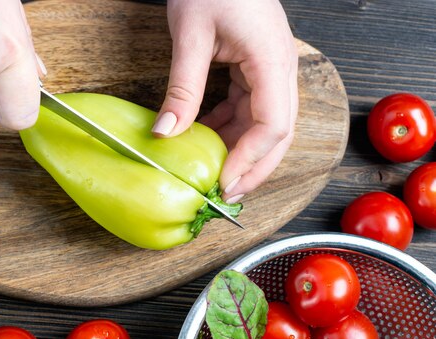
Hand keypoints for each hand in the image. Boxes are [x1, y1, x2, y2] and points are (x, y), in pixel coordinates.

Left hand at [154, 0, 297, 202]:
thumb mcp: (190, 35)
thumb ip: (182, 88)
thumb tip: (167, 134)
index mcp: (272, 62)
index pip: (273, 125)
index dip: (250, 160)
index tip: (223, 183)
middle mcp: (280, 70)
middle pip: (278, 134)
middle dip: (254, 167)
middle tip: (225, 194)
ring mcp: (271, 70)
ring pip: (264, 125)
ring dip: (240, 151)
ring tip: (212, 173)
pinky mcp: (256, 69)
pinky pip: (248, 109)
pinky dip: (229, 128)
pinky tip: (205, 139)